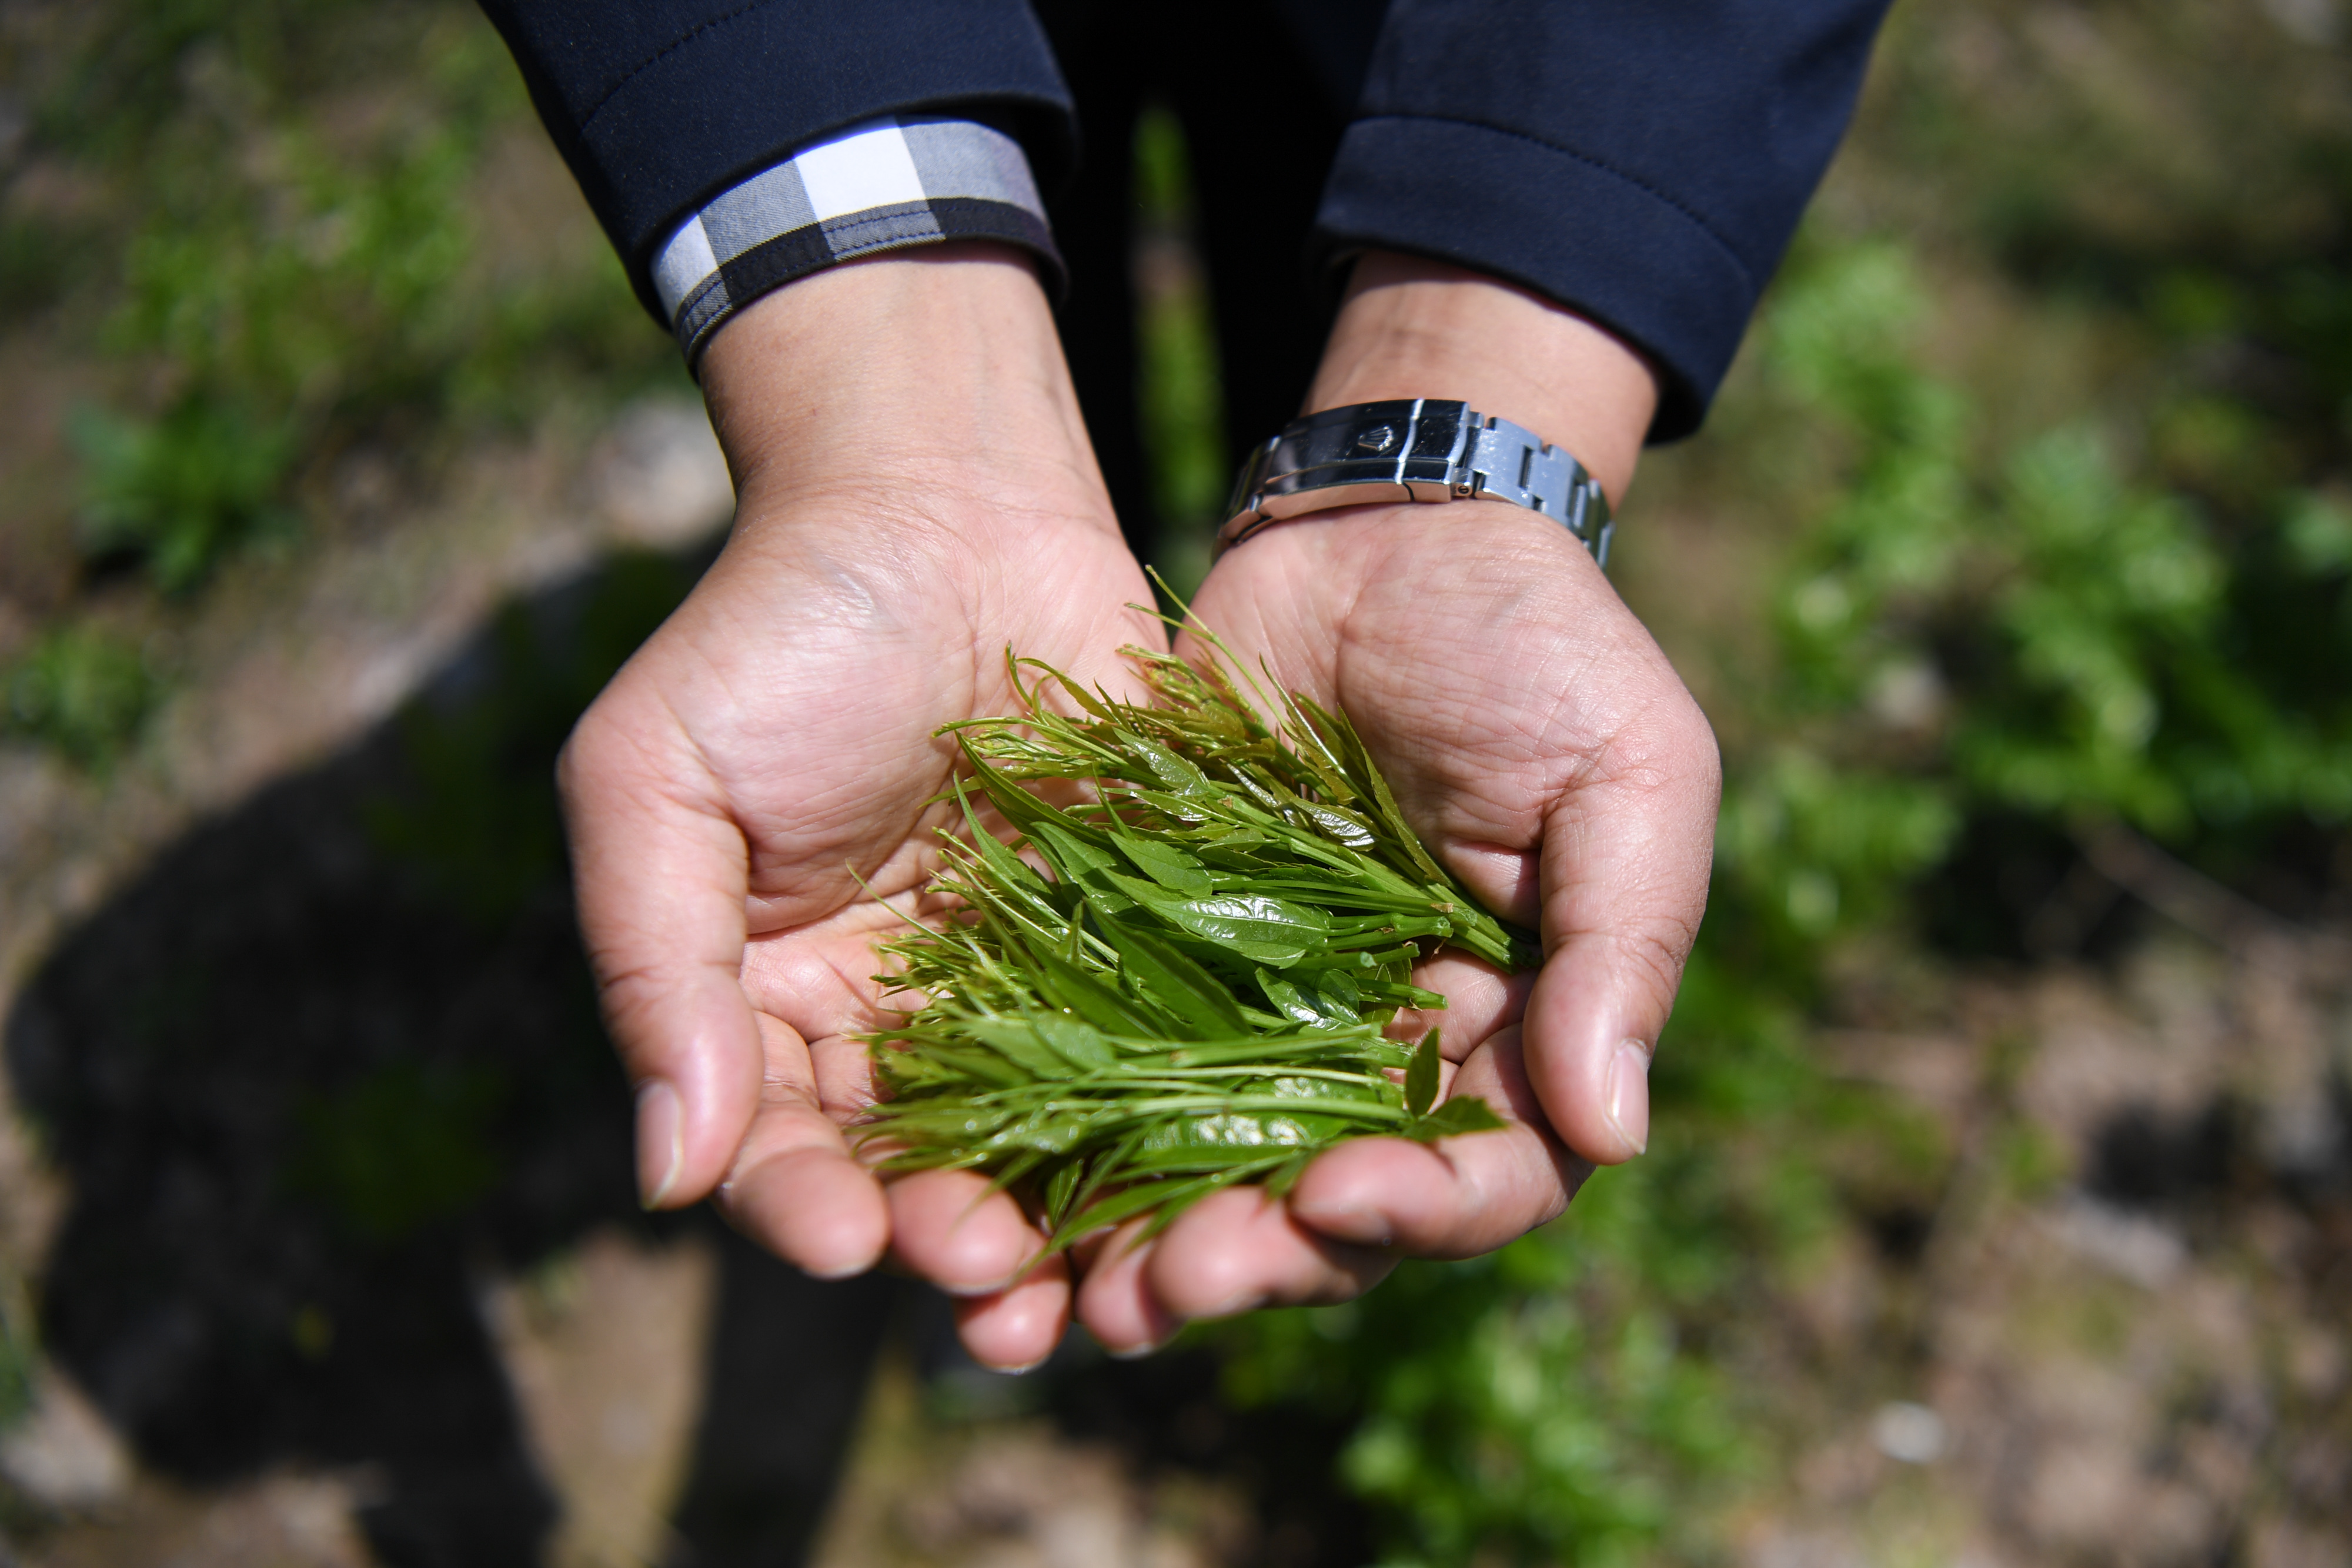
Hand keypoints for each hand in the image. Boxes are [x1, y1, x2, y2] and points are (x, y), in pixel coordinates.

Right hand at [557, 245, 1160, 1363]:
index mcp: (773, 1002)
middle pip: (921, 1176)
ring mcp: (1027, 986)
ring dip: (1072, 1225)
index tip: (842, 1240)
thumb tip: (662, 1173)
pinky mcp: (1138, 940)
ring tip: (1101, 1287)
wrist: (943, 501)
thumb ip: (654, 969)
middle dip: (951, 1242)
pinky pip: (1156, 1052)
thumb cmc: (773, 630)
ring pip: (1049, 1144)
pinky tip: (1207, 1180)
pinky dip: (1178, 1127)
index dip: (804, 1207)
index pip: (778, 1148)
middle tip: (993, 1276)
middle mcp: (901, 1021)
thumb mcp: (658, 782)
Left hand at [1041, 254, 1722, 1354]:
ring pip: (1215, 1170)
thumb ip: (1620, 946)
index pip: (1488, 1175)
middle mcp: (1393, 1051)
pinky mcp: (1163, 960)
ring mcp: (1271, 1013)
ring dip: (1157, 1241)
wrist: (1384, 529)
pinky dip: (1074, 1141)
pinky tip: (1014, 1191)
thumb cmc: (1537, 644)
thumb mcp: (1628, 776)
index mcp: (1517, 1030)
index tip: (1344, 1195)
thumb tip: (1610, 1137)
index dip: (1423, 1211)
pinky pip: (1118, 1072)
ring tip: (1091, 1291)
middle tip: (1181, 1284)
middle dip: (1263, 1259)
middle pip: (1333, 1208)